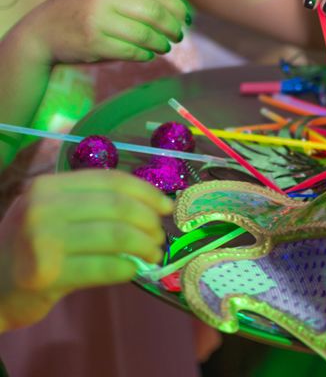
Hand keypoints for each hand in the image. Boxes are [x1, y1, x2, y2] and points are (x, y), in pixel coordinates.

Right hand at [0, 170, 171, 330]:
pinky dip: (127, 268)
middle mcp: (44, 208)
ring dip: (145, 246)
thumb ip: (90, 202)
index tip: (166, 206)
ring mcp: (43, 240)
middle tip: (159, 236)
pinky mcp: (48, 274)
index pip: (110, 180)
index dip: (146, 192)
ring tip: (153, 254)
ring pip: (117, 236)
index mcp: (49, 187)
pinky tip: (132, 269)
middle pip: (118, 207)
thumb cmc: (31, 247)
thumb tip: (151, 203)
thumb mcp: (51, 212)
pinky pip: (105, 267)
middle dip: (149, 222)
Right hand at [24, 0, 190, 64]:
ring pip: (146, 34)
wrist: (41, 33)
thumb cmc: (81, 13)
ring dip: (162, 43)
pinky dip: (145, 54)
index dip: (177, 6)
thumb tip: (178, 10)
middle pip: (155, 13)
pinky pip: (133, 51)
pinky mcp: (94, 42)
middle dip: (173, 26)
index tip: (187, 19)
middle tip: (178, 36)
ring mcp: (98, 18)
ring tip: (165, 47)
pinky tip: (147, 54)